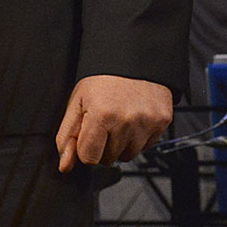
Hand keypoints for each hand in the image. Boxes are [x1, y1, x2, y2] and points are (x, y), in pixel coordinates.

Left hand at [55, 74, 172, 171]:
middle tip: (103, 122)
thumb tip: (65, 166)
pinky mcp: (162, 123)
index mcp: (101, 115)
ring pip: (128, 155)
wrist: (133, 59)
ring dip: (120, 143)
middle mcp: (126, 122)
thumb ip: (67, 136)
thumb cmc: (101, 81)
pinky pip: (146, 146)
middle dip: (102, 146)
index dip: (85, 148)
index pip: (89, 158)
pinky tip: (133, 118)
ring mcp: (147, 123)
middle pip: (108, 159)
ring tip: (118, 119)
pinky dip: (138, 137)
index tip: (87, 134)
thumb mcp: (77, 103)